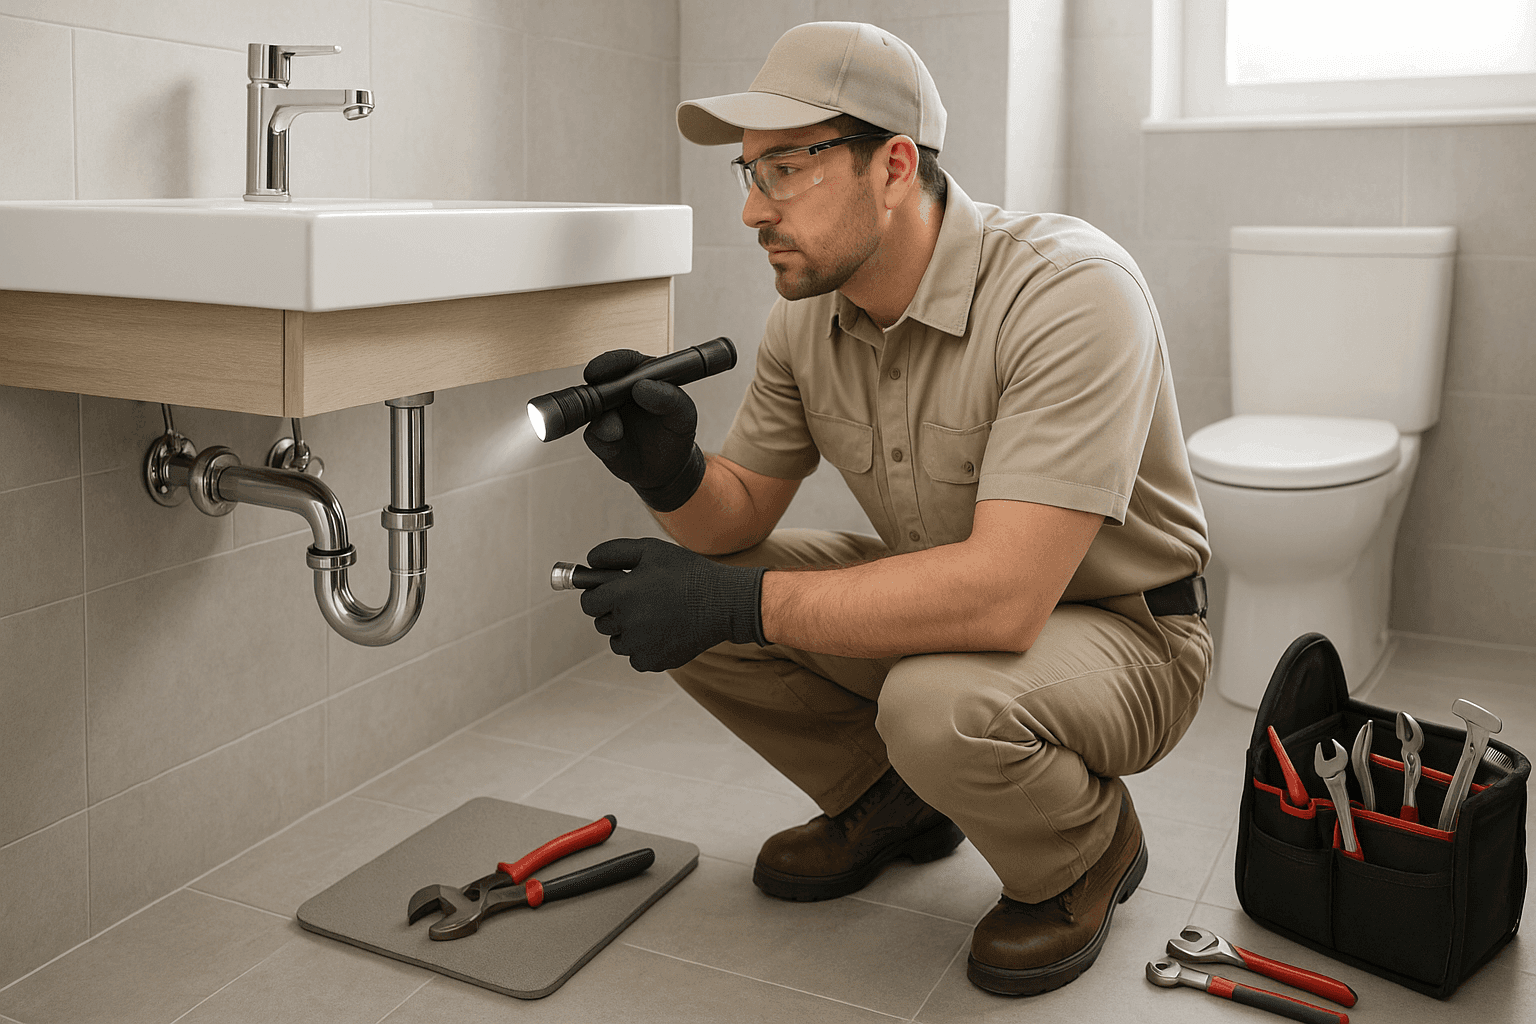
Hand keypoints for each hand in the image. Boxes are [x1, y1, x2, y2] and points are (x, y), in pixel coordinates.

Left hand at [579, 537, 766, 671]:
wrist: (723, 602)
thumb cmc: (687, 573)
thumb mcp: (650, 550)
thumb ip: (613, 553)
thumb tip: (588, 562)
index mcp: (621, 594)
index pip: (588, 602)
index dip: (597, 595)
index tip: (609, 592)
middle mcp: (626, 622)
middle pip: (601, 623)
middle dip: (613, 611)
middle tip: (639, 600)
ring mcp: (639, 646)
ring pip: (617, 642)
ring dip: (627, 631)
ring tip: (655, 615)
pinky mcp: (652, 661)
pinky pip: (635, 657)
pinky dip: (644, 647)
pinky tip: (664, 631)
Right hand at [581, 350, 705, 511]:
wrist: (666, 470)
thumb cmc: (675, 435)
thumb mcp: (684, 416)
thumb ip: (669, 398)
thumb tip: (642, 387)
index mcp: (643, 377)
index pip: (626, 361)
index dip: (612, 362)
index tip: (602, 371)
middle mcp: (620, 392)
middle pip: (599, 380)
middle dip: (594, 388)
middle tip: (598, 400)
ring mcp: (607, 413)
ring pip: (590, 409)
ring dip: (602, 421)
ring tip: (617, 435)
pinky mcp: (598, 435)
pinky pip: (592, 436)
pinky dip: (603, 443)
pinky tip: (616, 448)